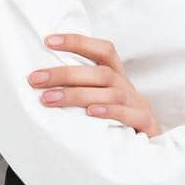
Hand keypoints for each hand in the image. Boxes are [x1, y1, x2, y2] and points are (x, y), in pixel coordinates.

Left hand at [27, 33, 161, 137]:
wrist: (148, 144)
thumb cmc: (116, 116)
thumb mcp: (101, 96)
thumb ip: (80, 86)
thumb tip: (41, 79)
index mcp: (116, 74)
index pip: (102, 50)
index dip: (77, 42)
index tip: (48, 40)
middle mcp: (126, 85)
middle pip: (99, 73)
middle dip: (65, 74)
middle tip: (35, 79)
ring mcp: (137, 104)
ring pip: (111, 93)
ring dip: (77, 95)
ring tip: (48, 99)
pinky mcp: (145, 123)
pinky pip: (128, 115)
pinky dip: (109, 112)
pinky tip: (90, 113)